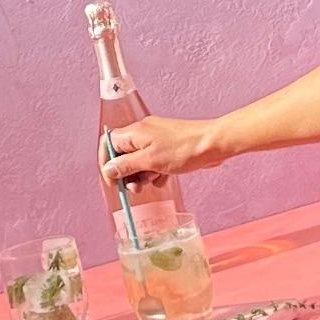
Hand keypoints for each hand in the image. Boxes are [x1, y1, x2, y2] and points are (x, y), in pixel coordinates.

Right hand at [100, 114, 214, 186]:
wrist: (213, 144)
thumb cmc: (184, 149)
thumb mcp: (150, 161)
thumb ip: (126, 166)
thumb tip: (108, 170)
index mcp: (135, 132)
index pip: (108, 144)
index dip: (107, 163)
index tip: (112, 181)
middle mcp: (143, 133)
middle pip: (123, 154)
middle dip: (127, 173)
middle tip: (135, 187)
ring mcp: (156, 139)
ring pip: (139, 161)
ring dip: (142, 175)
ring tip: (152, 181)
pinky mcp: (168, 147)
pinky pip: (153, 162)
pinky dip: (155, 172)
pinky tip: (163, 178)